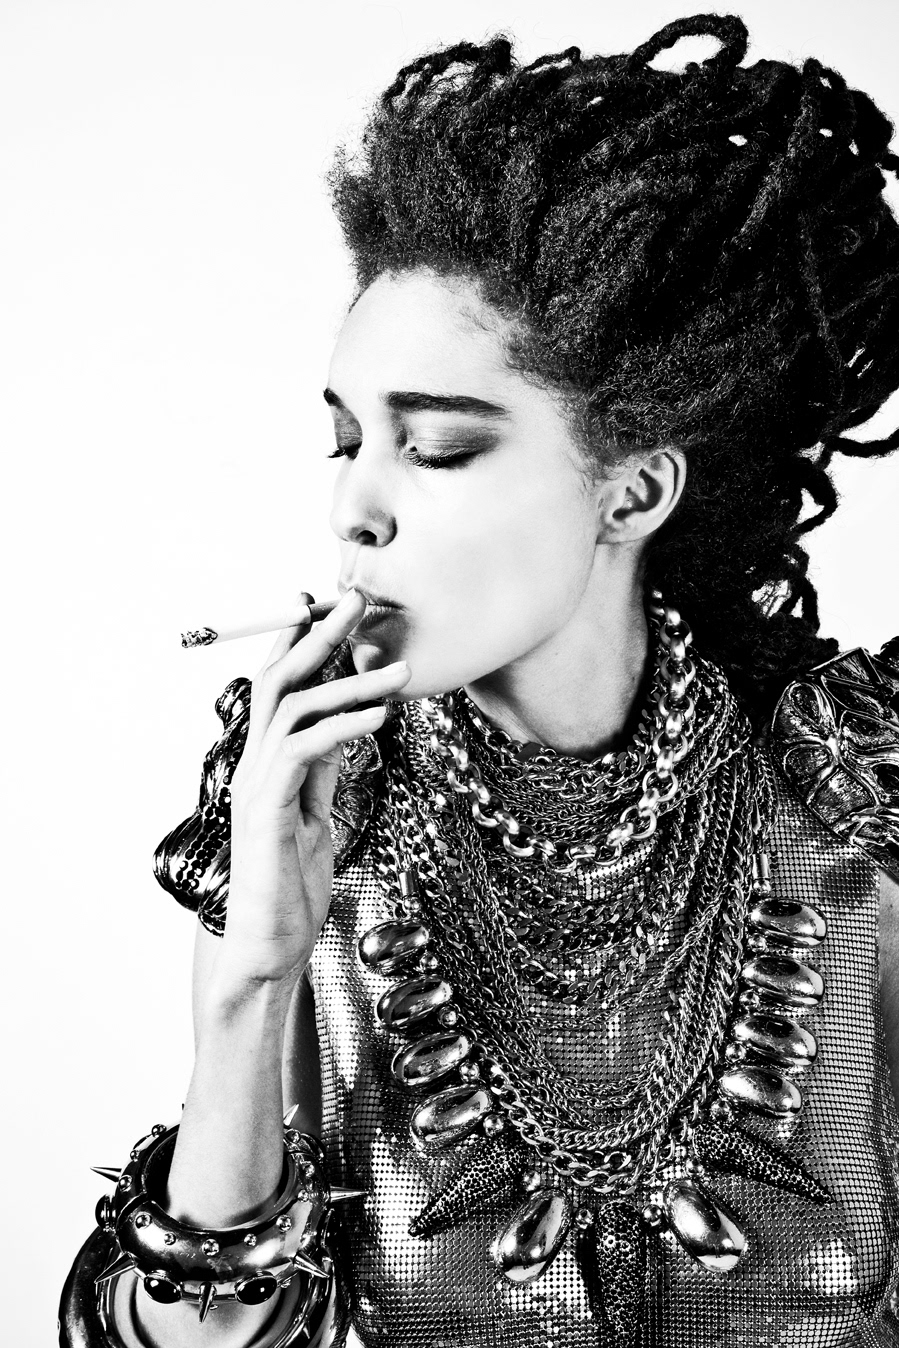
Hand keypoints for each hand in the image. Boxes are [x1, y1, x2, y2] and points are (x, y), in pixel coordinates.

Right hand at [217, 588, 410, 986]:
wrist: (269, 946)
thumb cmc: (292, 884)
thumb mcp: (318, 811)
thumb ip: (324, 767)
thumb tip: (350, 721)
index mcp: (266, 762)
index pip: (279, 684)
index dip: (303, 640)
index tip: (331, 604)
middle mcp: (254, 764)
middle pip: (280, 678)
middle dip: (319, 634)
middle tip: (358, 599)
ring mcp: (256, 786)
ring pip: (294, 707)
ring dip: (348, 679)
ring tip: (399, 667)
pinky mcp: (267, 811)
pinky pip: (304, 751)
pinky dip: (344, 726)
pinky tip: (381, 714)